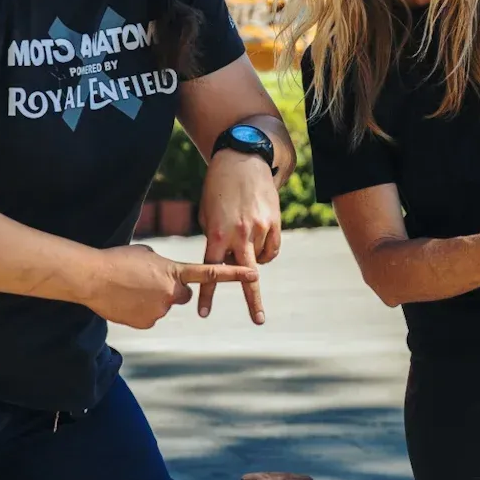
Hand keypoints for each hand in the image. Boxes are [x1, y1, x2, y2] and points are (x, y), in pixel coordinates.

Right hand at [86, 245, 257, 328]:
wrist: (93, 278)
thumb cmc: (118, 260)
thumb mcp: (148, 255)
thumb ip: (165, 266)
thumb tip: (169, 277)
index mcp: (174, 271)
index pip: (210, 273)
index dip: (234, 274)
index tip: (254, 274)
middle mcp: (171, 293)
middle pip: (184, 294)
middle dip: (173, 290)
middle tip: (151, 282)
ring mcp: (159, 310)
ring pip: (163, 305)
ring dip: (152, 299)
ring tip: (131, 289)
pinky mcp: (146, 323)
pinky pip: (149, 316)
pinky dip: (140, 310)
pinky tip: (125, 301)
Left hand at [197, 149, 282, 323]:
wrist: (242, 160)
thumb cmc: (218, 188)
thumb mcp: (208, 214)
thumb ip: (216, 240)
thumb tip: (227, 262)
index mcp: (217, 233)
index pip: (212, 271)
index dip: (208, 294)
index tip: (204, 313)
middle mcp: (240, 234)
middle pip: (246, 276)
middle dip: (252, 300)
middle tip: (258, 320)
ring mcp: (260, 229)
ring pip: (258, 260)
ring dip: (251, 258)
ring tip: (244, 235)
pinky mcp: (275, 222)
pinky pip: (272, 250)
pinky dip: (266, 252)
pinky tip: (259, 241)